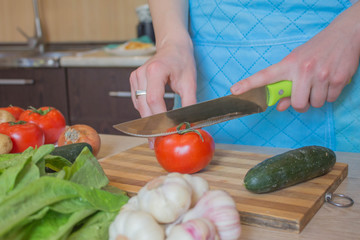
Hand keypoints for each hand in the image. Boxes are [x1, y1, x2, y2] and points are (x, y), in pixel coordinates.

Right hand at [129, 42, 196, 147]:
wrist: (172, 46)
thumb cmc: (182, 60)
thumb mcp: (190, 81)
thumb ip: (189, 103)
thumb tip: (189, 124)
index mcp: (155, 71)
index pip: (154, 100)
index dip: (159, 119)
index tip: (165, 134)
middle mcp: (141, 74)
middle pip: (144, 106)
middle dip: (151, 126)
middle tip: (157, 143)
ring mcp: (135, 78)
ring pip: (139, 107)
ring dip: (147, 122)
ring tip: (156, 136)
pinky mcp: (133, 82)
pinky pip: (138, 102)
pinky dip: (145, 113)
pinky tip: (153, 120)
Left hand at [230, 4, 359, 112]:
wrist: (345, 34)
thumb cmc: (316, 50)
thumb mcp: (297, 62)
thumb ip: (287, 84)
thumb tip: (280, 106)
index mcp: (289, 64)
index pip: (265, 75)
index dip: (249, 84)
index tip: (235, 90)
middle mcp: (304, 69)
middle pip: (297, 103)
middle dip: (300, 104)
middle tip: (304, 93)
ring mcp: (322, 75)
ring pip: (315, 104)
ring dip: (316, 99)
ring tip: (319, 83)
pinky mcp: (338, 79)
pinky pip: (330, 100)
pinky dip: (329, 95)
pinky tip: (330, 82)